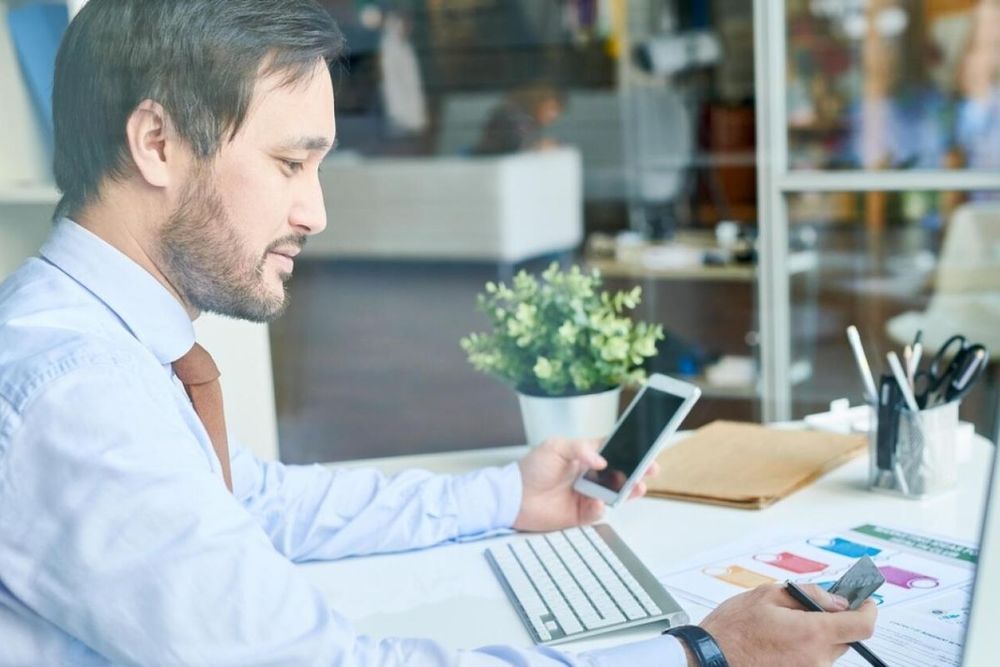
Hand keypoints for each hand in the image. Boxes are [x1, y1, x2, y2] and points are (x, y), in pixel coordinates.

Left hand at [512, 437, 658, 532]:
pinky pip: (598, 511)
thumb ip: (580, 448)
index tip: (646, 452)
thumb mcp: (555, 447)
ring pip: (615, 493)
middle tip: (649, 470)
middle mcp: (589, 475)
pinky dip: (601, 507)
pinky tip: (598, 502)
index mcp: (585, 455)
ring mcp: (586, 494)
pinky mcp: (580, 514)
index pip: (614, 451)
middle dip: (637, 472)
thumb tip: (602, 459)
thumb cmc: (531, 469)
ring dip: (628, 490)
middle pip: (620, 473)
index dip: (631, 452)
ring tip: (636, 487)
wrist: (513, 498)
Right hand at [697, 584, 876, 666]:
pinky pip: (811, 661)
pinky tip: (780, 640)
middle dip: (835, 621)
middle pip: (845, 638)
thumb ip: (809, 594)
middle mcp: (816, 659)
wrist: (711, 658)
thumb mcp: (767, 594)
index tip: (866, 602)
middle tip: (812, 607)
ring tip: (785, 624)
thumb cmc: (733, 627)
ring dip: (816, 635)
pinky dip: (804, 648)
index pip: (861, 626)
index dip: (868, 611)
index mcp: (812, 633)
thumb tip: (837, 601)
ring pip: (827, 650)